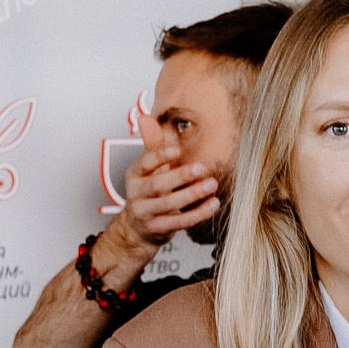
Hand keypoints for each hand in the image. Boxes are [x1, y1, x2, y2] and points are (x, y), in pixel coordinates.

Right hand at [114, 110, 221, 247]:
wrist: (138, 229)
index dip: (159, 156)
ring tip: (212, 185)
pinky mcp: (157, 229)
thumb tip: (146, 118)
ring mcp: (145, 213)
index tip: (177, 150)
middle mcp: (136, 194)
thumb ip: (152, 146)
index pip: (145, 163)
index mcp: (135, 174)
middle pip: (158, 185)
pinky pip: (179, 222)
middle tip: (202, 168)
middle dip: (180, 176)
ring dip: (192, 194)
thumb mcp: (148, 169)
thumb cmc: (149, 192)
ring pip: (169, 204)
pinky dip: (197, 213)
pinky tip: (213, 204)